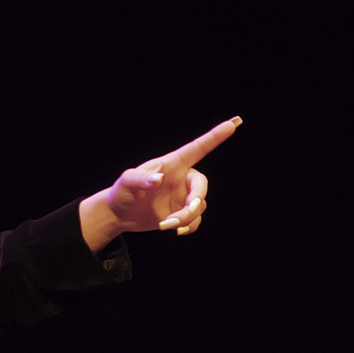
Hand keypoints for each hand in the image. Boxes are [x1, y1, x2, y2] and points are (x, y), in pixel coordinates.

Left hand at [80, 116, 241, 249]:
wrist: (119, 214)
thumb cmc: (122, 192)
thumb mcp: (126, 182)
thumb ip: (141, 178)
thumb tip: (158, 179)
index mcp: (172, 164)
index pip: (198, 148)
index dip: (215, 136)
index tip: (234, 122)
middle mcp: (182, 179)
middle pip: (202, 186)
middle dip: (195, 200)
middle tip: (186, 212)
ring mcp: (183, 197)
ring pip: (199, 207)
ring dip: (186, 218)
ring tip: (165, 224)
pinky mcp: (181, 214)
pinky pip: (195, 221)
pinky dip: (188, 227)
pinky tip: (174, 230)